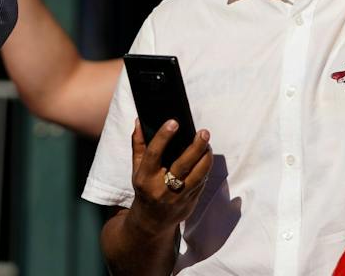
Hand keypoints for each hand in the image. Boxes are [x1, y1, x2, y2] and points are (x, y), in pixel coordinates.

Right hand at [126, 119, 212, 237]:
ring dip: (205, 158)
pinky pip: (201, 183)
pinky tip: (206, 158)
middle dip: (195, 147)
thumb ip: (138, 145)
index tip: (174, 122)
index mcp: (145, 177)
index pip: (154, 153)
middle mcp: (161, 188)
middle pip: (182, 165)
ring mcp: (177, 198)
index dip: (163, 137)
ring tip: (207, 145)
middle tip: (203, 132)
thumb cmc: (145, 188)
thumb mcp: (137, 169)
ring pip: (197, 175)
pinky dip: (205, 169)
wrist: (151, 222)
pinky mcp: (190, 203)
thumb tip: (140, 122)